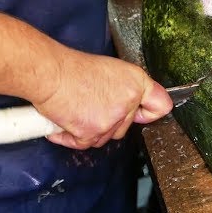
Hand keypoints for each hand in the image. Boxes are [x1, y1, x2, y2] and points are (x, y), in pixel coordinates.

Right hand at [33, 48, 172, 149]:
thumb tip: (129, 102)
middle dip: (109, 121)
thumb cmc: (74, 68)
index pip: (161, 105)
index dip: (149, 113)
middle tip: (91, 107)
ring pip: (105, 137)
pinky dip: (71, 137)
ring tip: (76, 111)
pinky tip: (63, 123)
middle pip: (126, 126)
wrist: (51, 74)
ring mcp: (110, 120)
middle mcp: (128, 102)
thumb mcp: (111, 70)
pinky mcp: (91, 133)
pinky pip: (84, 144)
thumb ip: (125, 88)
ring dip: (90, 129)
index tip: (141, 114)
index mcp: (137, 83)